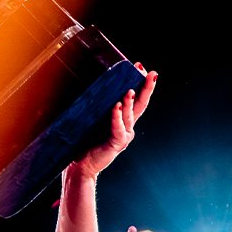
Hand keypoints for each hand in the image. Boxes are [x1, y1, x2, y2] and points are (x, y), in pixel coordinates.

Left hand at [70, 64, 157, 178]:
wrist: (80, 165)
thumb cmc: (84, 141)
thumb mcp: (92, 119)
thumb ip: (97, 106)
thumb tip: (92, 83)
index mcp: (124, 120)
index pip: (136, 99)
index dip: (140, 83)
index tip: (140, 67)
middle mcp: (127, 127)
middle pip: (141, 105)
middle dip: (146, 88)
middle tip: (151, 73)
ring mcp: (124, 136)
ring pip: (130, 116)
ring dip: (130, 102)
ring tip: (130, 89)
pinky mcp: (116, 144)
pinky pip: (117, 128)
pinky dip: (117, 116)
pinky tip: (117, 106)